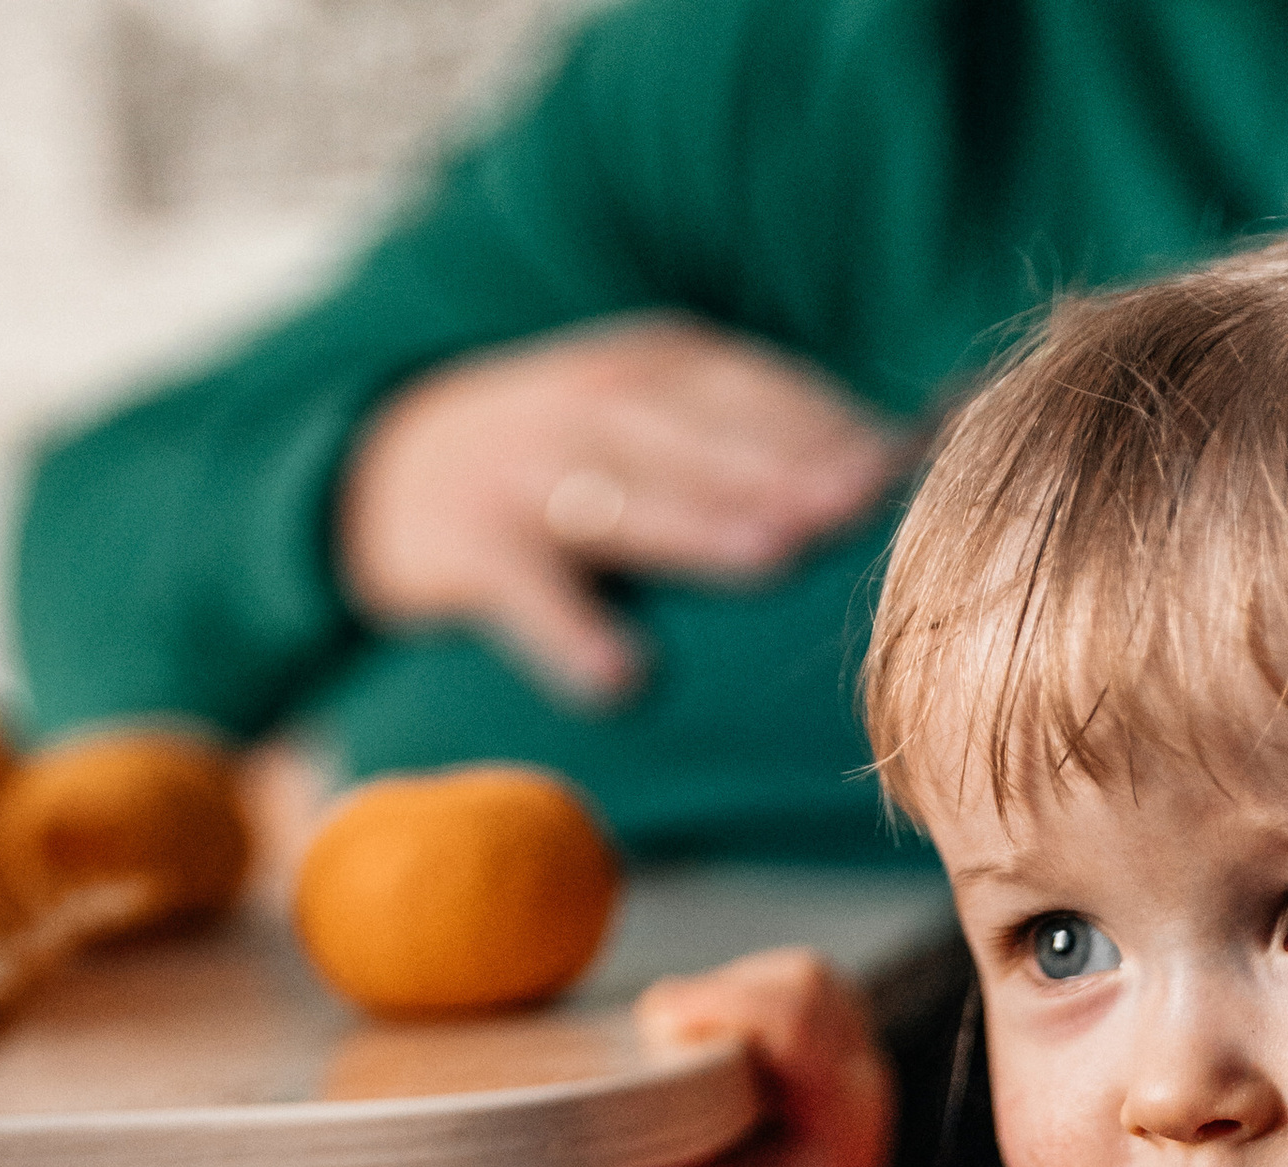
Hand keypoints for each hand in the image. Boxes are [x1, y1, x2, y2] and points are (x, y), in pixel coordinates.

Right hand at [338, 316, 915, 703]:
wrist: (382, 470)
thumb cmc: (567, 463)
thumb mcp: (655, 418)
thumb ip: (756, 437)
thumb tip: (904, 466)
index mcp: (654, 367)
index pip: (753, 389)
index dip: (826, 423)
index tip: (904, 465)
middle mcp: (594, 403)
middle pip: (701, 436)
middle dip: (782, 466)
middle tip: (859, 506)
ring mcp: (526, 472)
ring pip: (623, 496)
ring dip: (699, 525)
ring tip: (772, 559)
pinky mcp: (469, 548)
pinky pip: (525, 593)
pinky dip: (569, 633)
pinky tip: (619, 679)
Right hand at [633, 949, 894, 1166]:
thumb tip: (564, 1133)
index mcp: (840, 1125)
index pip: (795, 1026)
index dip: (721, 1006)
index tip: (657, 1026)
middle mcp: (862, 1079)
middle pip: (804, 983)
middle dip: (724, 992)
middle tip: (665, 1031)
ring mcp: (861, 1054)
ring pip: (808, 973)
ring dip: (739, 984)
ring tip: (693, 1029)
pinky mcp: (846, 1039)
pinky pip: (806, 981)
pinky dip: (754, 987)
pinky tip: (720, 1026)